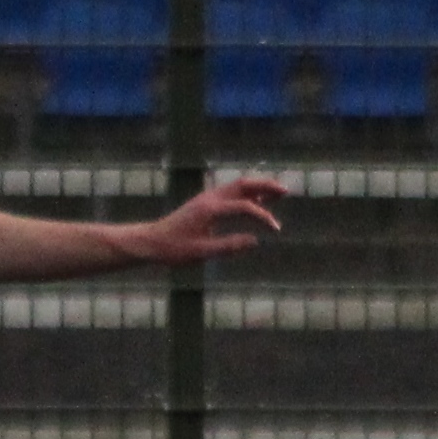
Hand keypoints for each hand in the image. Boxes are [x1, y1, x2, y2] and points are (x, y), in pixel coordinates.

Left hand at [128, 176, 288, 264]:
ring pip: (237, 185)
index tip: (275, 229)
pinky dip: (247, 193)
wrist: (152, 241)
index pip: (243, 207)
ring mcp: (207, 198)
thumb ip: (228, 246)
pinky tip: (258, 199)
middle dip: (265, 186)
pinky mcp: (206, 202)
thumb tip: (254, 241)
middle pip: (243, 185)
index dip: (262, 216)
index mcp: (209, 210)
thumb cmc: (174, 249)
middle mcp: (209, 199)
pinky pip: (231, 192)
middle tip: (285, 190)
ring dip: (258, 187)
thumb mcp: (201, 253)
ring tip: (278, 192)